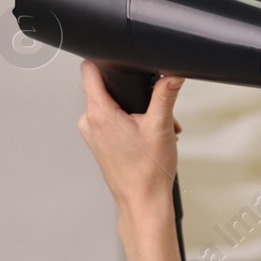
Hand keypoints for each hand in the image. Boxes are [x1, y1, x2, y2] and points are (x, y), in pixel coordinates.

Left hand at [77, 60, 184, 216]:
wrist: (142, 200)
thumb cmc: (147, 171)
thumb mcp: (161, 126)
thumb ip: (165, 95)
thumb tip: (172, 75)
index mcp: (100, 114)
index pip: (89, 71)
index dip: (103, 60)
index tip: (117, 60)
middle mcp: (89, 122)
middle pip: (104, 87)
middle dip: (130, 92)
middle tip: (149, 106)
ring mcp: (91, 133)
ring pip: (108, 105)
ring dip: (132, 110)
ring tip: (152, 126)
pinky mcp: (97, 142)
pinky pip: (109, 121)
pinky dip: (127, 123)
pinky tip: (145, 135)